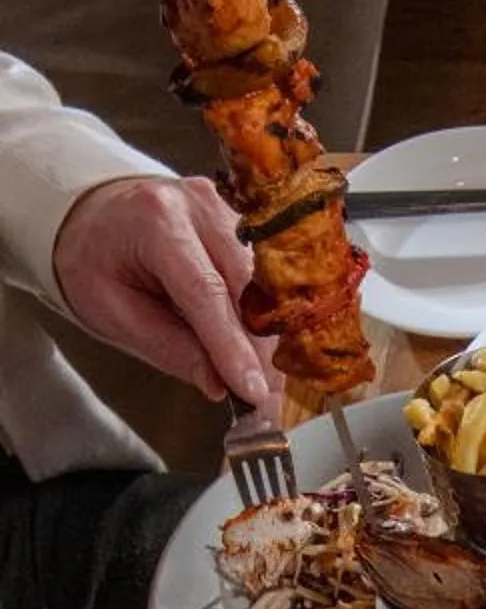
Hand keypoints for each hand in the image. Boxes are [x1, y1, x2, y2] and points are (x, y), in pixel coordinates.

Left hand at [50, 174, 274, 412]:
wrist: (95, 218)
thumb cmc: (96, 263)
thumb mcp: (113, 312)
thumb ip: (167, 347)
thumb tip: (219, 384)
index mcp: (155, 219)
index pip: (205, 291)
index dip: (233, 348)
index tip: (254, 393)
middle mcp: (198, 205)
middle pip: (246, 287)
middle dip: (259, 351)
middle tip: (267, 402)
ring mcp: (226, 209)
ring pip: (266, 285)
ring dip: (268, 339)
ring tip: (266, 384)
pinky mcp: (244, 222)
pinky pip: (266, 279)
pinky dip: (267, 320)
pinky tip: (263, 353)